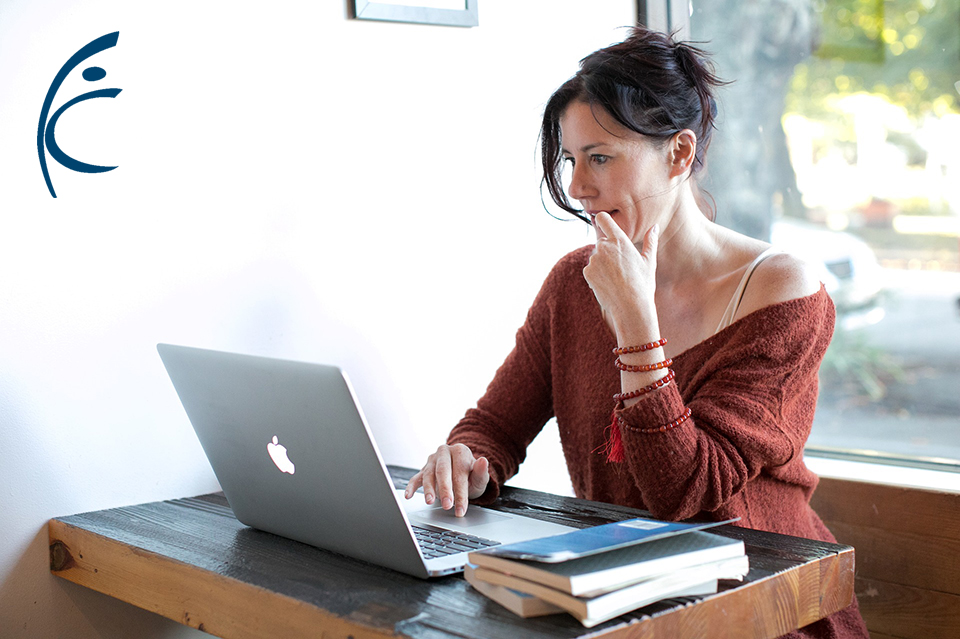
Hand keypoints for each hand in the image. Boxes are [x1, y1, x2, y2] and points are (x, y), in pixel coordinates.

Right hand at [404, 443, 489, 516]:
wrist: (462, 472)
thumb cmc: (470, 477)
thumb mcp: (480, 477)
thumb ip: (482, 471)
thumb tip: (484, 461)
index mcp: (460, 451)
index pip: (459, 473)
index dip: (460, 493)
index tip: (461, 509)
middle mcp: (445, 452)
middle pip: (443, 471)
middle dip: (444, 490)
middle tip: (447, 505)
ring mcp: (432, 460)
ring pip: (429, 474)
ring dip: (428, 489)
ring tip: (429, 501)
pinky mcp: (423, 469)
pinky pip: (416, 477)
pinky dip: (411, 487)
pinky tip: (408, 495)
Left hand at [582, 212, 659, 337]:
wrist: (631, 307)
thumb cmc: (643, 285)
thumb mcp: (649, 262)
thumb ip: (650, 241)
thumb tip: (654, 226)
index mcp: (619, 240)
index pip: (603, 218)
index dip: (602, 219)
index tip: (604, 224)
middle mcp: (604, 247)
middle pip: (601, 241)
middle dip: (608, 250)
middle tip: (620, 267)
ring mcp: (594, 260)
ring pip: (596, 257)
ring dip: (602, 264)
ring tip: (616, 278)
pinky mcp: (587, 272)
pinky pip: (590, 269)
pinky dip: (596, 275)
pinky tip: (608, 284)